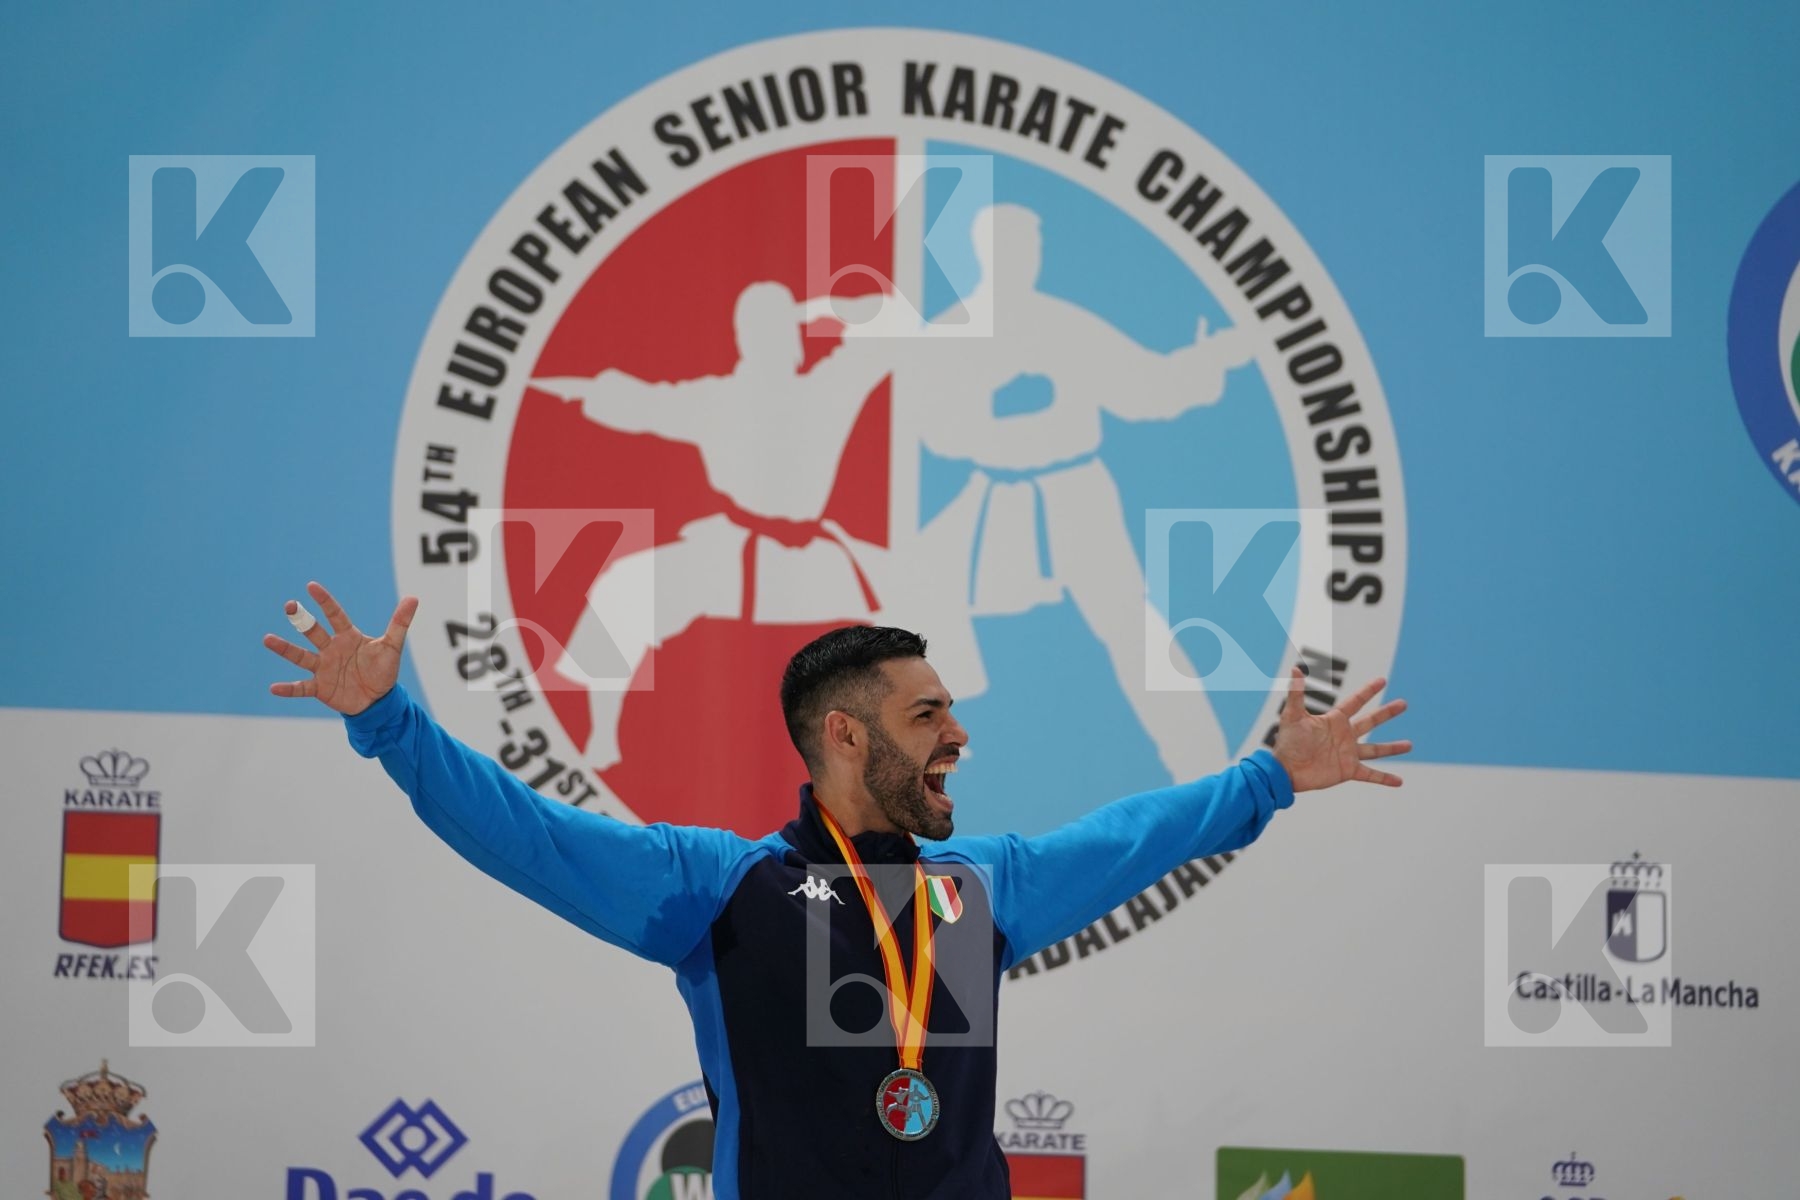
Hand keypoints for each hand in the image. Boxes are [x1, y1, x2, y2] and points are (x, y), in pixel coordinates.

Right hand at [261, 581, 418, 715]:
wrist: (378, 700)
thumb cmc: (383, 670)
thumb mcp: (392, 646)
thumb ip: (400, 623)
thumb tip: (414, 598)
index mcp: (347, 636)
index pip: (335, 614)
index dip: (324, 601)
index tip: (311, 586)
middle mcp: (331, 649)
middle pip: (313, 631)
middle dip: (301, 620)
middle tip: (290, 606)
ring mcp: (323, 668)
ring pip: (301, 656)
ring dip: (285, 649)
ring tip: (268, 639)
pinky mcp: (320, 687)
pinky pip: (301, 687)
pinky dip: (288, 689)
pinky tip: (274, 688)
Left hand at [1270, 667, 1410, 791]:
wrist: (1285, 770)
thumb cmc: (1287, 742)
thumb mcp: (1292, 715)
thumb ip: (1296, 693)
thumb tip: (1295, 669)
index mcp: (1334, 720)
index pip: (1355, 702)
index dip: (1368, 691)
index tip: (1382, 681)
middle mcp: (1344, 735)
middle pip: (1371, 721)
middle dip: (1387, 713)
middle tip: (1403, 704)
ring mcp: (1348, 753)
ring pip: (1375, 749)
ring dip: (1392, 748)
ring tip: (1409, 744)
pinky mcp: (1348, 770)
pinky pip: (1370, 775)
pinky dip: (1384, 778)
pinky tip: (1399, 782)